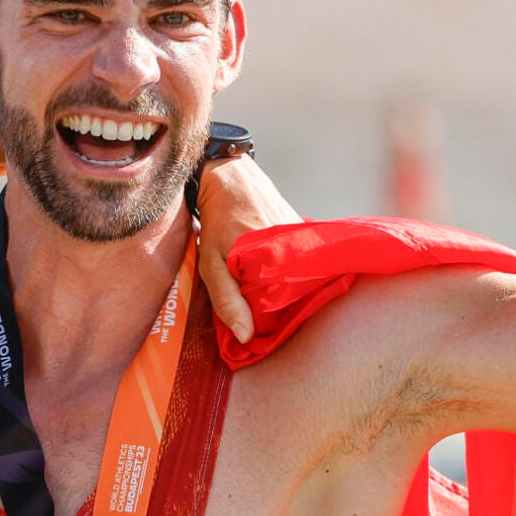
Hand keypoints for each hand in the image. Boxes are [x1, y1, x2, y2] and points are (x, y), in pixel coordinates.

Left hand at [195, 155, 299, 342]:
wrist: (230, 178)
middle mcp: (297, 251)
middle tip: (258, 306)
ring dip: (284, 286)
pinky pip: (300, 260)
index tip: (258, 328)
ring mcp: (303, 239)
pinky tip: (275, 268)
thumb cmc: (217, 222)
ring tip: (265, 286)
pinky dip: (289, 267)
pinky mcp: (303, 231)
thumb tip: (245, 337)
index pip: (283, 309)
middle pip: (293, 294)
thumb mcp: (212, 263)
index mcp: (277, 262)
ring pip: (297, 277)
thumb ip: (227, 299)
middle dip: (278, 304)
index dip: (270, 321)